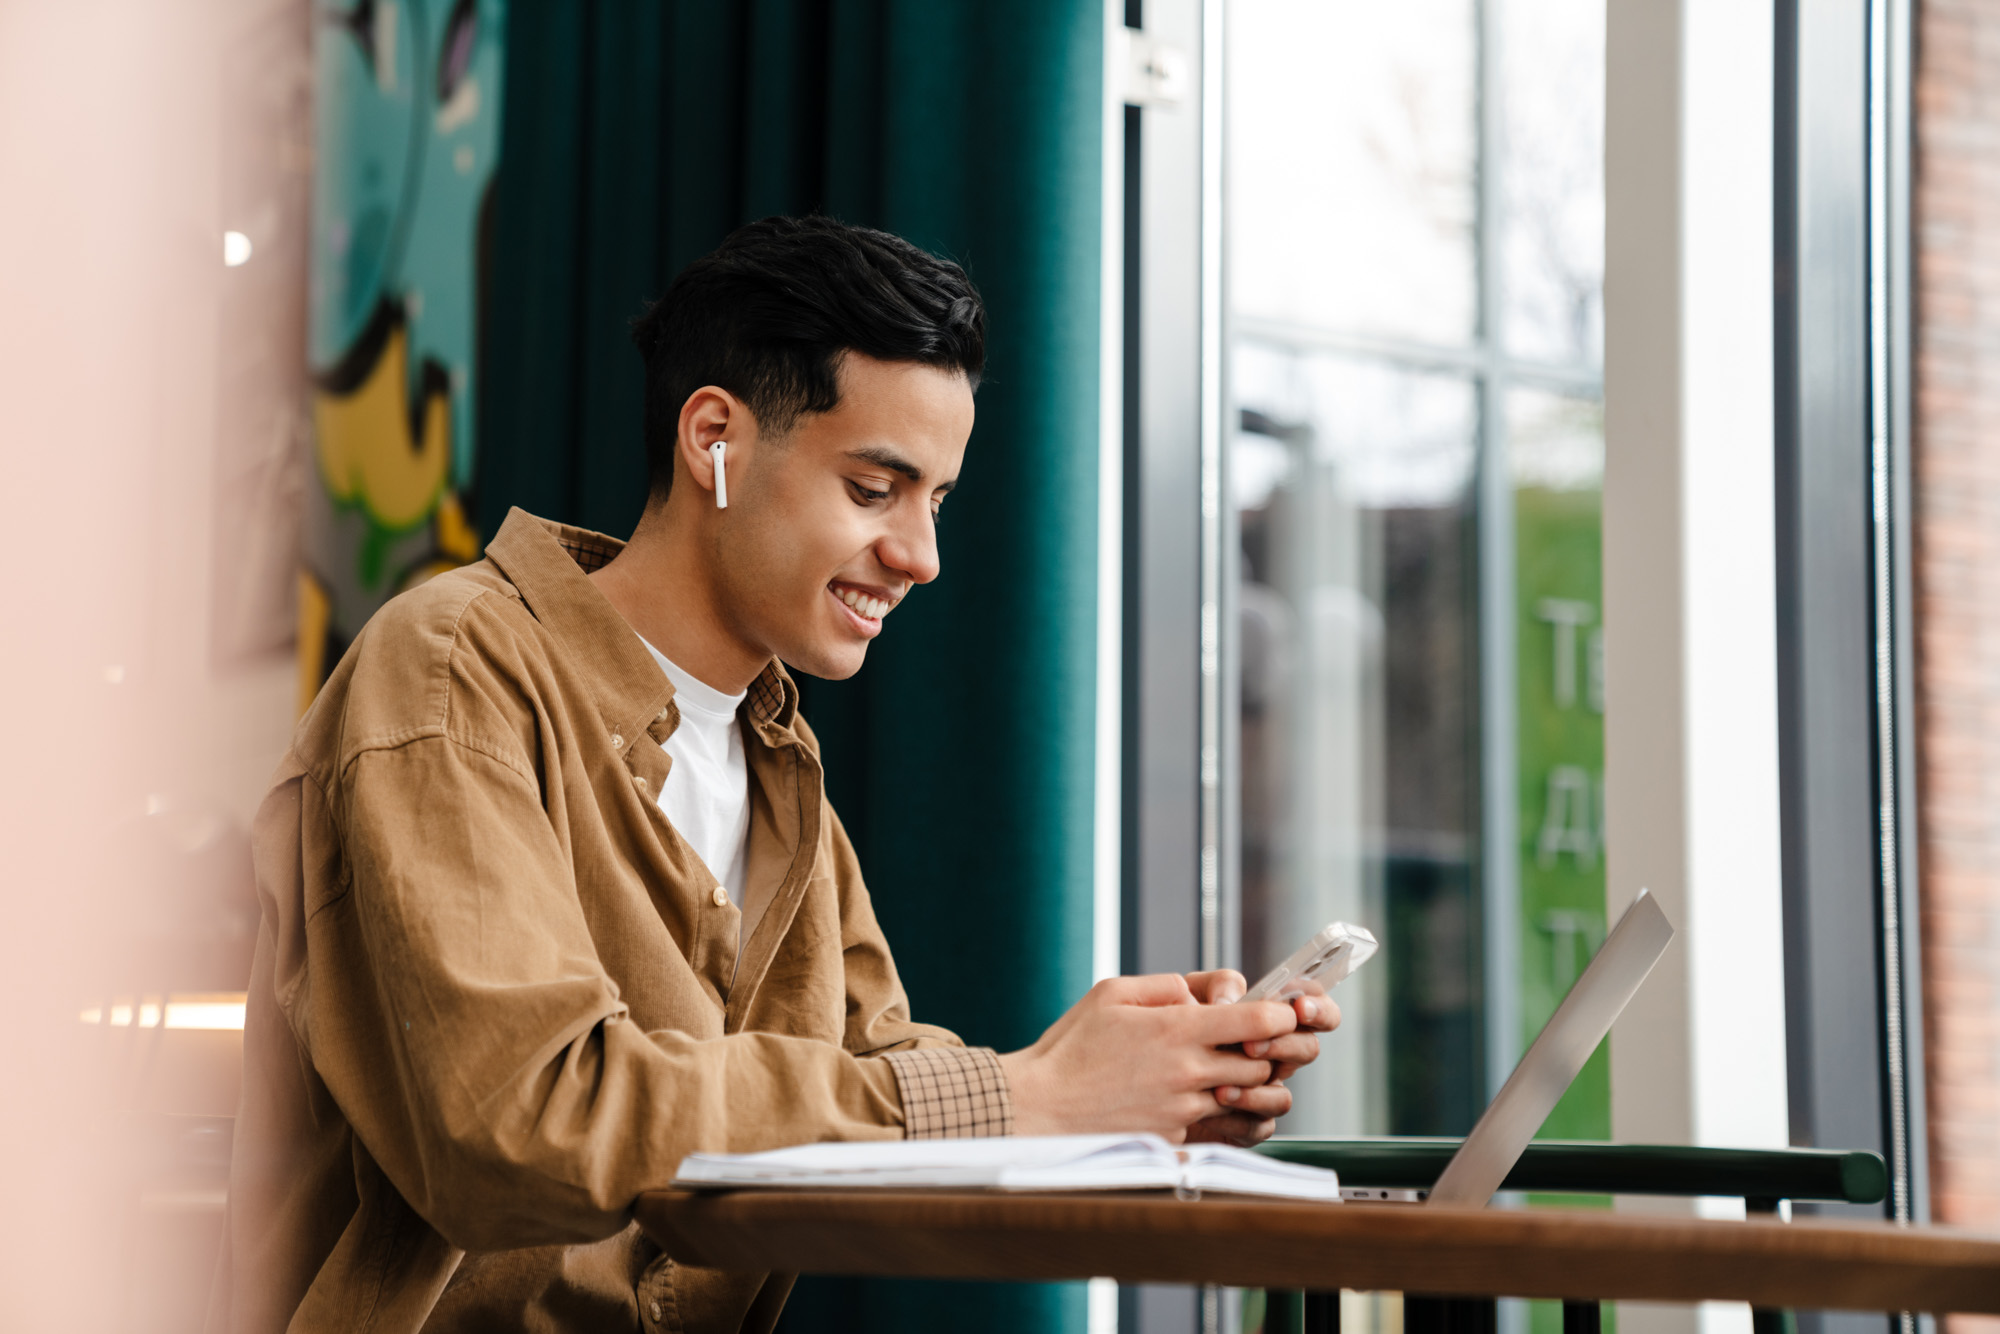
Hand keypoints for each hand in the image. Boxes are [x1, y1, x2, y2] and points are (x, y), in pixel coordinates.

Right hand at [998, 974, 1298, 1142]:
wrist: (1040, 1108)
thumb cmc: (1071, 1049)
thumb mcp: (1112, 993)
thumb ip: (1165, 986)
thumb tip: (1200, 994)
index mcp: (1177, 1030)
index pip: (1259, 1023)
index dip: (1280, 1016)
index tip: (1278, 1014)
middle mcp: (1188, 1072)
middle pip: (1262, 1064)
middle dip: (1264, 1052)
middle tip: (1246, 1042)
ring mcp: (1183, 1111)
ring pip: (1243, 1097)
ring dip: (1241, 1083)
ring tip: (1215, 1070)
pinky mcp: (1174, 1140)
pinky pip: (1213, 1124)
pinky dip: (1213, 1111)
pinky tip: (1184, 1098)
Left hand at [1178, 970, 1340, 1145]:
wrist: (1137, 1068)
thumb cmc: (1166, 1025)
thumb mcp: (1189, 992)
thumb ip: (1217, 985)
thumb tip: (1230, 1002)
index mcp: (1265, 1019)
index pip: (1311, 1008)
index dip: (1318, 1008)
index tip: (1300, 1008)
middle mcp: (1270, 1055)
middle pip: (1307, 1050)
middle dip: (1285, 1045)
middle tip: (1252, 1045)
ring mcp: (1260, 1090)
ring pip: (1283, 1096)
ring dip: (1257, 1090)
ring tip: (1220, 1087)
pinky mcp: (1243, 1123)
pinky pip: (1259, 1126)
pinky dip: (1236, 1118)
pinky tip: (1209, 1109)